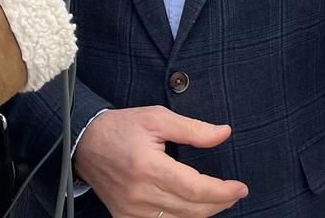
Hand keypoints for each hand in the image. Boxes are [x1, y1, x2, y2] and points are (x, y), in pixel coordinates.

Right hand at [73, 106, 247, 217]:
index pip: (195, 189)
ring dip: (204, 213)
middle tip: (235, 193)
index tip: (240, 187)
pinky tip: (193, 209)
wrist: (84, 143)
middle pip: (192, 210)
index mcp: (148, 167)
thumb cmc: (122, 127)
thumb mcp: (157, 117)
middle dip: (219, 203)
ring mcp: (131, 210)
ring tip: (218, 199)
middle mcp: (139, 194)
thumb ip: (192, 128)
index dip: (222, 191)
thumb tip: (224, 133)